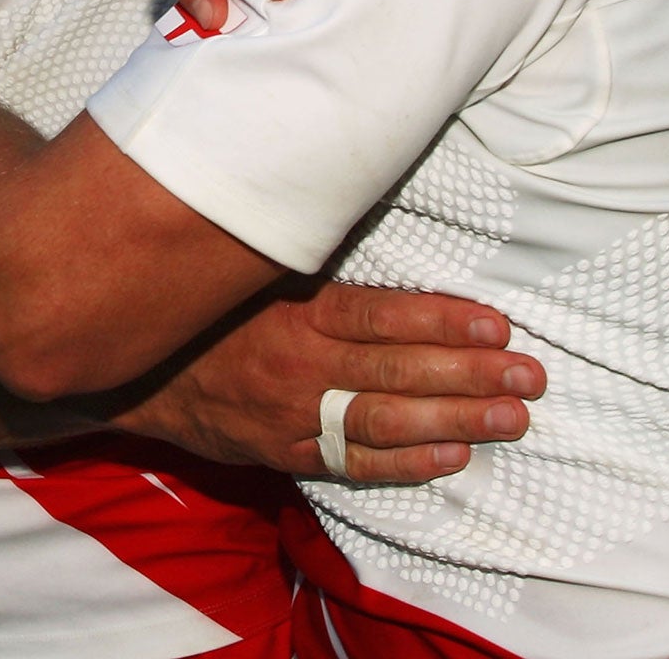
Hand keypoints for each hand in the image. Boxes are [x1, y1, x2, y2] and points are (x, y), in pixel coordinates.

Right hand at [111, 279, 543, 484]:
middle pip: (398, 372)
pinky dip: (406, 465)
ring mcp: (292, 416)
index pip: (382, 317)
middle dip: (471, 376)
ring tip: (513, 418)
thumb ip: (310, 253)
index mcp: (296, 312)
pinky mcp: (284, 453)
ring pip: (386, 422)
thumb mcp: (255, 268)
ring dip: (456, 421)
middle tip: (531, 378)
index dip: (443, 321)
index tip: (498, 325)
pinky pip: (352, 464)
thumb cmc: (209, 308)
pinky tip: (453, 457)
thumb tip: (364, 203)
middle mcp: (299, 366)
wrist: (137, 372)